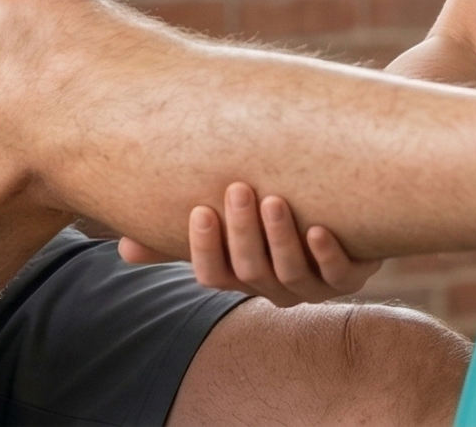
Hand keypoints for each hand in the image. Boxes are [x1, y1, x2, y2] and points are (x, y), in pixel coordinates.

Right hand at [116, 181, 382, 305]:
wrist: (344, 215)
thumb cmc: (268, 220)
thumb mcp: (225, 224)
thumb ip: (178, 235)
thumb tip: (123, 248)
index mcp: (240, 276)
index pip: (213, 275)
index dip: (206, 248)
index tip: (201, 210)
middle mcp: (274, 286)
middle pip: (251, 272)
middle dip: (243, 232)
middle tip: (240, 189)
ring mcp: (313, 284)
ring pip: (293, 275)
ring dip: (281, 238)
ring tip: (275, 200)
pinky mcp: (351, 275)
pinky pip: (340, 276)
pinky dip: (328, 254)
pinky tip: (318, 227)